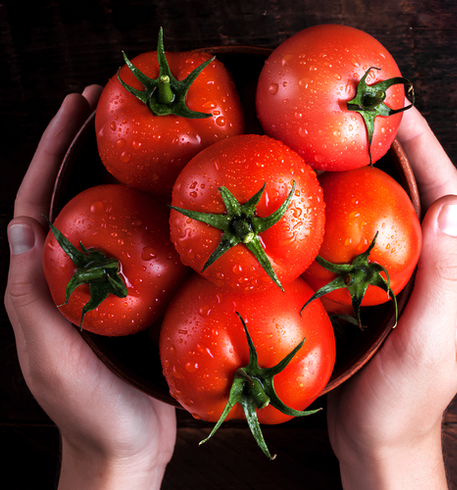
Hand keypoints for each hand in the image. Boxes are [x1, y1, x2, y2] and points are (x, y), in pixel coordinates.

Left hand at [5, 87, 176, 489]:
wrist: (127, 445)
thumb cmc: (87, 408)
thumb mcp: (49, 354)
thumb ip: (29, 296)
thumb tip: (20, 226)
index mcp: (44, 281)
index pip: (39, 202)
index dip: (52, 152)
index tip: (73, 108)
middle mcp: (73, 275)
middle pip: (76, 199)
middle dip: (87, 150)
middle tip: (110, 106)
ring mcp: (109, 284)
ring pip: (113, 219)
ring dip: (123, 177)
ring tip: (146, 140)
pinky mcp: (141, 298)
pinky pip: (145, 248)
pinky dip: (155, 218)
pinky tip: (177, 202)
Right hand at [326, 107, 456, 488]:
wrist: (379, 437)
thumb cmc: (403, 400)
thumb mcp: (428, 343)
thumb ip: (445, 280)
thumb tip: (450, 207)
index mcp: (454, 275)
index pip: (444, 197)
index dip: (425, 150)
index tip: (400, 110)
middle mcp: (432, 269)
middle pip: (417, 196)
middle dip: (398, 152)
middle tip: (364, 116)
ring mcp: (402, 280)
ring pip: (389, 215)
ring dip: (371, 177)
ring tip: (340, 146)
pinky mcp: (375, 292)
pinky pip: (363, 241)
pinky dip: (348, 213)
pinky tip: (324, 203)